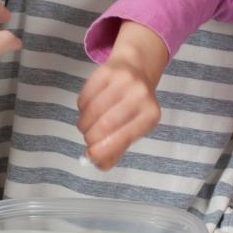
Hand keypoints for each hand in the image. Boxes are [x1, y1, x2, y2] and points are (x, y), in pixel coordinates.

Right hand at [76, 22, 167, 169]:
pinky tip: (86, 108)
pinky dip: (81, 107)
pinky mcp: (107, 71)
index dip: (104, 149)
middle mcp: (140, 96)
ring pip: (92, 110)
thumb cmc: (134, 104)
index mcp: (150, 115)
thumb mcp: (133, 126)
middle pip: (105, 124)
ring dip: (84, 123)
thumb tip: (99, 164)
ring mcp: (124, 81)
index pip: (124, 137)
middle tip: (88, 138)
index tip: (91, 154)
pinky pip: (85, 96)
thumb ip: (117, 147)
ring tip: (86, 125)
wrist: (136, 67)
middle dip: (91, 137)